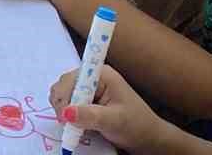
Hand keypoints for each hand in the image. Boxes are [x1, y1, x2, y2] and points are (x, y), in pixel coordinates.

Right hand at [47, 66, 177, 154]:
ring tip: (73, 126)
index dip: (64, 96)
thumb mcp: (114, 121)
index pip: (72, 78)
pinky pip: (68, 103)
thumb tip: (66, 112)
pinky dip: (68, 114)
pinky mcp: (87, 100)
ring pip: (63, 94)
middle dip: (62, 104)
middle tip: (68, 125)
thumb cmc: (136, 126)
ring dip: (64, 110)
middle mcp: (92, 77)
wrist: (149, 138)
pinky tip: (75, 124)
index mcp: (101, 74)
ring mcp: (89, 88)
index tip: (64, 117)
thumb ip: (90, 116)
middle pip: (64, 85)